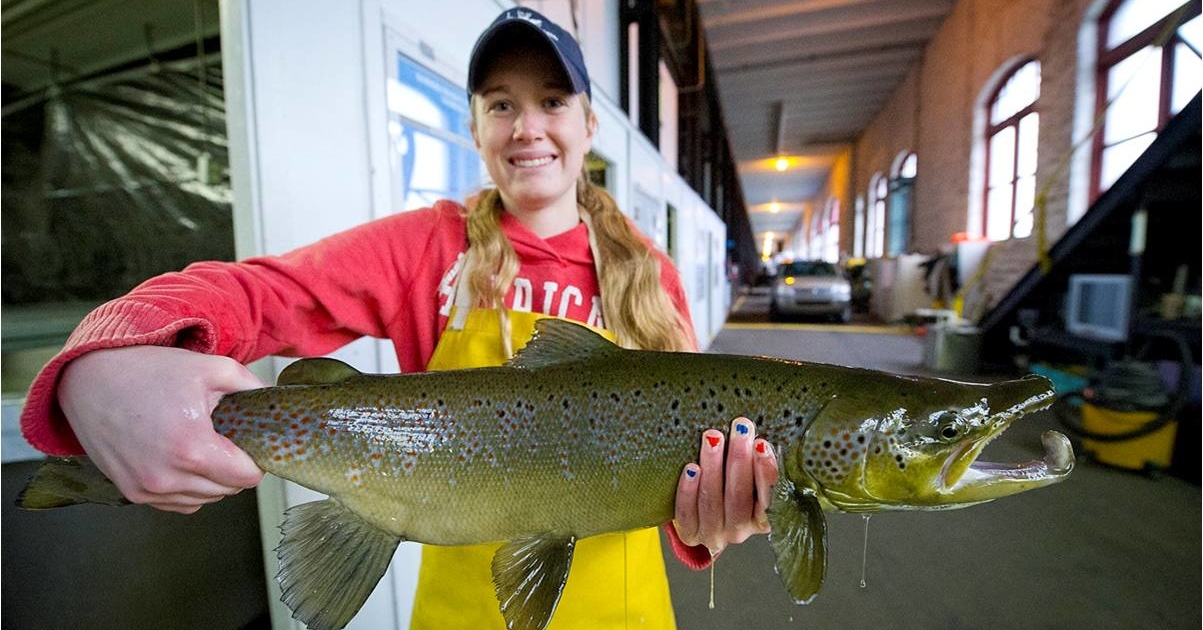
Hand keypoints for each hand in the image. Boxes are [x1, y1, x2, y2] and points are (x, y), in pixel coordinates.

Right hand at [57, 346, 264, 513]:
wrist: (91, 379)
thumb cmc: (150, 372)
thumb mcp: (210, 368)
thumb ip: (250, 386)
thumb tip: (274, 404)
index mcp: (192, 448)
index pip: (246, 477)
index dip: (256, 460)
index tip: (252, 444)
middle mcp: (167, 476)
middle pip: (227, 491)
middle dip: (234, 468)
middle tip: (228, 440)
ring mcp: (146, 489)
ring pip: (204, 500)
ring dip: (212, 480)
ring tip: (203, 446)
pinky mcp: (131, 493)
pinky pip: (178, 504)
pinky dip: (188, 489)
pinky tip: (184, 460)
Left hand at [672, 417, 779, 553]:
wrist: (699, 516)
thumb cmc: (728, 489)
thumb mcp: (748, 480)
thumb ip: (753, 464)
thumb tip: (753, 432)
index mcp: (760, 519)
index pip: (767, 498)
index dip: (764, 471)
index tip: (761, 444)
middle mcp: (739, 530)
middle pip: (738, 497)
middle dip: (739, 460)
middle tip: (739, 430)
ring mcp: (713, 534)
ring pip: (712, 502)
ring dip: (713, 467)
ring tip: (712, 438)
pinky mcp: (689, 534)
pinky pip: (687, 513)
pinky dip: (688, 490)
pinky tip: (691, 468)